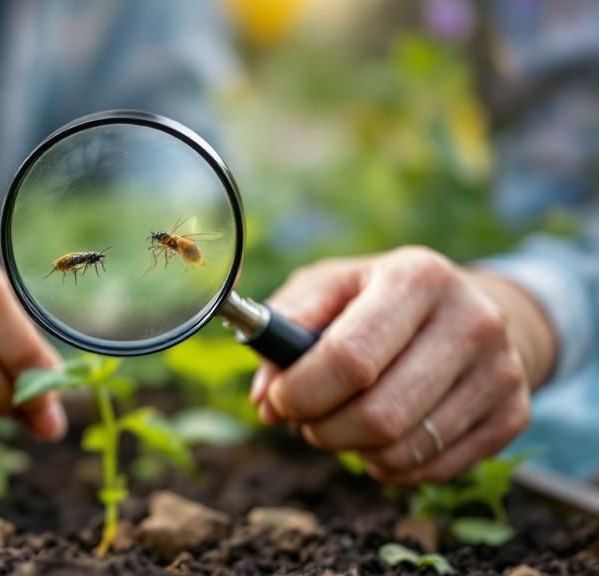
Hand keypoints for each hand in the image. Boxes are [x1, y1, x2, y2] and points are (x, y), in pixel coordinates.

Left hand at [249, 246, 556, 484]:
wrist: (468, 310)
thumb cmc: (377, 300)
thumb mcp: (327, 288)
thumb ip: (283, 328)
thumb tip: (265, 397)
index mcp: (417, 276)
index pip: (350, 357)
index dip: (301, 392)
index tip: (278, 401)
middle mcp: (471, 319)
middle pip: (378, 414)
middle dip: (322, 429)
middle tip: (305, 420)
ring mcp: (501, 370)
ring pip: (403, 450)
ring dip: (352, 450)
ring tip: (340, 424)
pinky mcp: (513, 414)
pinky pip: (433, 469)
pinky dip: (389, 466)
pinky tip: (379, 439)